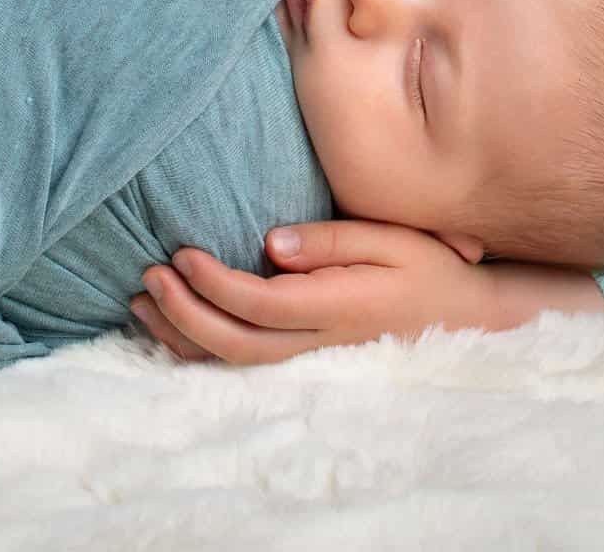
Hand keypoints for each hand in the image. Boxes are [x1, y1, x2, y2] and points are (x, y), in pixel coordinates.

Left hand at [133, 220, 568, 364]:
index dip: (212, 283)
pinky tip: (169, 326)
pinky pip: (242, 365)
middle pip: (235, 343)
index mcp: (336, 307)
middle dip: (183, 312)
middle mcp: (318, 341)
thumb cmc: (424, 266)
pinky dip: (198, 350)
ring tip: (141, 299)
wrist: (462, 315)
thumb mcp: (388, 237)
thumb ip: (328, 241)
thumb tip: (270, 243)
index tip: (181, 252)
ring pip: (232, 363)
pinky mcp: (304, 358)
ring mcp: (310, 357)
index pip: (259, 304)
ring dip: (180, 335)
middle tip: (149, 274)